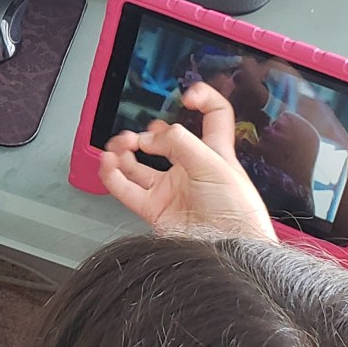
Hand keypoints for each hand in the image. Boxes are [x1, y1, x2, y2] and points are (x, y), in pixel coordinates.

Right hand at [98, 83, 274, 239]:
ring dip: (123, 151)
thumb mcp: (215, 165)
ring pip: (138, 164)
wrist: (230, 251)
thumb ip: (181, 143)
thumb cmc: (238, 213)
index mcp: (214, 153)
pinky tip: (109, 164)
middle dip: (146, 133)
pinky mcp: (155, 210)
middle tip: (140, 137)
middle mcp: (191, 169)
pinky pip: (126, 189)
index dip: (203, 100)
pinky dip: (112, 175)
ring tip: (118, 147)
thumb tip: (151, 136)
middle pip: (163, 141)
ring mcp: (171, 190)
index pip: (213, 116)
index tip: (187, 95)